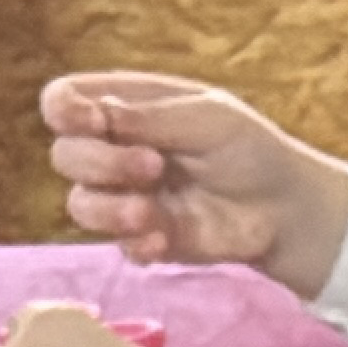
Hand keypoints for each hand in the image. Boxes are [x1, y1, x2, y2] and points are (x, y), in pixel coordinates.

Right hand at [41, 72, 347, 299]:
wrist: (284, 209)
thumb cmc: (249, 148)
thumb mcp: (207, 118)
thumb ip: (150, 117)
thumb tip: (97, 115)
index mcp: (126, 107)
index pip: (63, 101)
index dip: (64, 110)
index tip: (96, 121)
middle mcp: (116, 149)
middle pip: (64, 155)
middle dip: (101, 163)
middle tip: (155, 167)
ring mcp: (125, 196)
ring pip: (79, 204)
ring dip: (109, 209)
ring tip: (150, 214)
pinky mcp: (141, 238)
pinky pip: (115, 244)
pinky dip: (137, 242)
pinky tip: (166, 238)